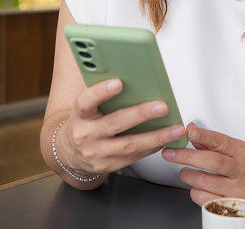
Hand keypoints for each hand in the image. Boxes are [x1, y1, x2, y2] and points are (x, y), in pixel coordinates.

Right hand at [57, 78, 185, 176]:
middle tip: (163, 106)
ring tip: (176, 128)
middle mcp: (85, 134)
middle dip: (141, 114)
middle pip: (115, 123)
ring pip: (129, 145)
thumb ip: (103, 94)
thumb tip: (133, 78)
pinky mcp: (107, 166)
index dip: (102, 91)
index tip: (119, 82)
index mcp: (80, 114)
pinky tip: (166, 139)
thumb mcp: (87, 106)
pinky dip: (152, 147)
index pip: (87, 101)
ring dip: (156, 136)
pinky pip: (134, 157)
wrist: (69, 152)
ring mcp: (96, 153)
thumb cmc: (85, 121)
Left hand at [161, 123, 244, 224]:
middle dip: (186, 156)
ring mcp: (237, 191)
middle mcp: (241, 171)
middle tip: (170, 152)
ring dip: (188, 175)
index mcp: (242, 153)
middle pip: (211, 162)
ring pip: (205, 182)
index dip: (203, 135)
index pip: (221, 141)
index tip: (188, 130)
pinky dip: (195, 192)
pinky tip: (196, 187)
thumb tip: (192, 130)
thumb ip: (214, 142)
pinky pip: (205, 200)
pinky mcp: (231, 207)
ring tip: (184, 171)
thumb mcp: (238, 151)